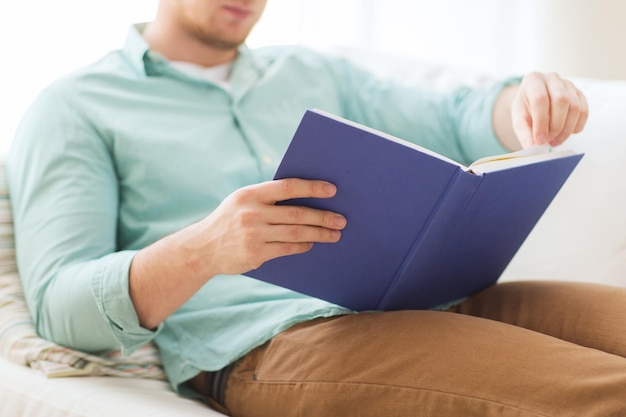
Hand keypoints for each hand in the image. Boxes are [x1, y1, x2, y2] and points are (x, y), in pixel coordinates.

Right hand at [195, 178, 346, 274]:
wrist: (203, 248)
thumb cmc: (230, 220)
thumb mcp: (241, 201)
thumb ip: (267, 198)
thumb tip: (306, 196)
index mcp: (250, 194)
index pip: (287, 187)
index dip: (312, 187)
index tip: (332, 190)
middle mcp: (252, 213)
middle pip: (297, 213)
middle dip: (323, 216)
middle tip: (341, 220)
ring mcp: (254, 234)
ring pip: (296, 233)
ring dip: (319, 233)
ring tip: (335, 234)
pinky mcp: (256, 253)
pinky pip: (287, 248)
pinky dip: (303, 246)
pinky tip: (312, 243)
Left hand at [511, 72, 588, 147]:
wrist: (533, 100)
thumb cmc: (526, 108)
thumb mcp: (519, 119)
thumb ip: (524, 133)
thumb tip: (532, 147)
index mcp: (533, 80)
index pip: (540, 99)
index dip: (541, 122)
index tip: (540, 140)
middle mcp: (552, 79)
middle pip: (562, 101)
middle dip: (556, 126)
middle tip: (548, 141)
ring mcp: (568, 84)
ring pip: (575, 107)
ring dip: (566, 129)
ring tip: (555, 141)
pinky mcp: (579, 94)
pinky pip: (584, 111)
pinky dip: (577, 126)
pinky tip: (566, 134)